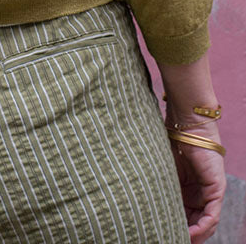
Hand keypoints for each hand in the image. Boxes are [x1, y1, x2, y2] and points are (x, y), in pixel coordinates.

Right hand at [167, 120, 225, 242]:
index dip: (176, 227)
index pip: (185, 215)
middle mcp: (199, 193)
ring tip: (181, 240)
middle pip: (196, 222)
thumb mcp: (161, 170)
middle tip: (170, 240)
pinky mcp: (216, 189)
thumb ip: (158, 186)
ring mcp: (209, 192)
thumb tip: (139, 203)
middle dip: (185, 234)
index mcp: (186, 189)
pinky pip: (212, 215)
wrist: (184, 124)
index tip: (163, 234)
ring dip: (195, 235)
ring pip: (206, 223)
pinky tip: (191, 234)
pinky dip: (203, 227)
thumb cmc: (169, 140)